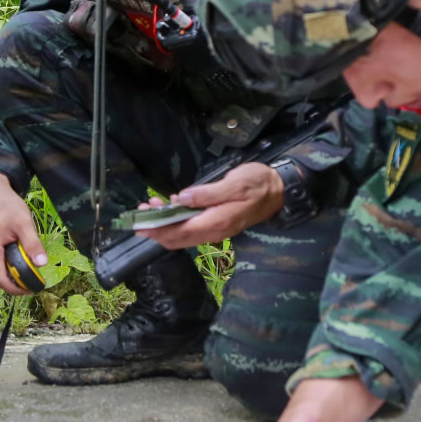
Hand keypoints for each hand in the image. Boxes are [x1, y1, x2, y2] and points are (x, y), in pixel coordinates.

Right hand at [0, 172, 45, 294]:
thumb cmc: (7, 205)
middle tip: (35, 278)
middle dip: (17, 281)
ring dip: (13, 271)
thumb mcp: (24, 223)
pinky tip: (19, 255)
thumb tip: (42, 264)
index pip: (1, 280)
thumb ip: (32, 244)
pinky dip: (8, 264)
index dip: (16, 289)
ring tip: (29, 263)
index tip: (32, 289)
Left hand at [142, 162, 283, 249]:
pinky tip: (172, 205)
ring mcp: (216, 229)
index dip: (158, 230)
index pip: (180, 232)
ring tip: (152, 205)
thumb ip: (208, 193)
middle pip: (178, 239)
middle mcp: (215, 231)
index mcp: (217, 222)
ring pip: (183, 235)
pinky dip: (177, 220)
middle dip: (157, 228)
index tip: (140, 223)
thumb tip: (183, 197)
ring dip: (165, 224)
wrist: (280, 190)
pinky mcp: (217, 224)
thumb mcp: (235, 183)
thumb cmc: (259, 183)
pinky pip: (192, 228)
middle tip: (141, 211)